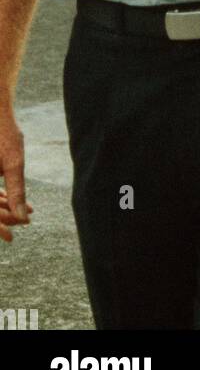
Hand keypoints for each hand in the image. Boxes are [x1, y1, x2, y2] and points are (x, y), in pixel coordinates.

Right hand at [0, 108, 31, 242]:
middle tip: (24, 223)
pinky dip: (1, 194)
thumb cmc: (3, 132)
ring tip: (26, 213)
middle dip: (3, 216)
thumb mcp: (13, 162)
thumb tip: (24, 217)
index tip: (11, 237)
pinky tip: (17, 199)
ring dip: (4, 207)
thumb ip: (17, 190)